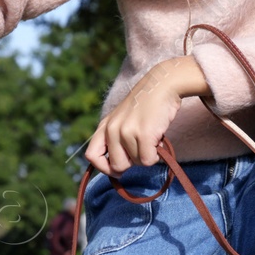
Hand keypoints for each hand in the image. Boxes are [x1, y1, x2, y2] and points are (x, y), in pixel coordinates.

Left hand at [85, 56, 206, 175]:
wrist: (162, 85)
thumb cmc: (146, 105)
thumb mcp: (122, 119)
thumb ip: (115, 138)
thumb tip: (117, 169)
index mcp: (105, 126)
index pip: (92, 156)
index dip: (104, 167)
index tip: (119, 168)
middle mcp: (112, 129)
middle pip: (117, 166)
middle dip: (132, 163)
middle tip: (141, 148)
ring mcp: (126, 132)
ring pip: (137, 163)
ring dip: (148, 154)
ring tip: (152, 136)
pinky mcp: (143, 134)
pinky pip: (149, 160)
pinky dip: (157, 154)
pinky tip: (159, 139)